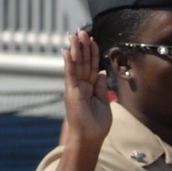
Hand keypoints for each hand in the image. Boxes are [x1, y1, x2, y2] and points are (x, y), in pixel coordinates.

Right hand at [63, 29, 111, 145]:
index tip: (93, 40)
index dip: (92, 53)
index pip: (91, 66)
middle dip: (83, 46)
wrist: (89, 139)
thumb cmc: (97, 125)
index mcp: (89, 87)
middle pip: (83, 62)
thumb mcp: (103, 102)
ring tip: (75, 34)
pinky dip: (69, 62)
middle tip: (83, 31)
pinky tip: (67, 50)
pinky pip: (70, 74)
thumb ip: (101, 87)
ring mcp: (75, 88)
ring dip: (76, 49)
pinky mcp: (72, 92)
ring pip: (76, 64)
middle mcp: (81, 86)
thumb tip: (102, 73)